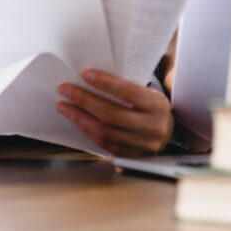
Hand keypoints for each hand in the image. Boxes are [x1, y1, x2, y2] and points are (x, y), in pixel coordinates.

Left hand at [56, 69, 172, 156]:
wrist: (166, 132)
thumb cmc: (150, 106)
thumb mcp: (147, 93)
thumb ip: (126, 88)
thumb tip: (90, 78)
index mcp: (158, 105)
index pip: (129, 92)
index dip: (106, 83)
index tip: (85, 73)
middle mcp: (153, 128)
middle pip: (112, 115)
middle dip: (84, 100)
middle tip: (64, 89)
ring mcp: (142, 146)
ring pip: (104, 132)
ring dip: (79, 117)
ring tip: (63, 105)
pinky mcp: (130, 157)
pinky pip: (103, 144)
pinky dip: (86, 130)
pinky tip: (76, 119)